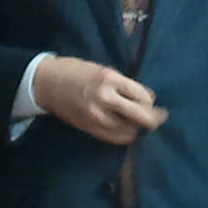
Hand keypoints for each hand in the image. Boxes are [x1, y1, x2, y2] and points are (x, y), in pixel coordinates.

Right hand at [32, 56, 165, 145]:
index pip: (143, 96)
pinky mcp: (89, 128)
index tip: (152, 102)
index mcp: (110, 79)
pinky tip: (126, 130)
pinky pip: (115, 138)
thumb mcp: (102, 69)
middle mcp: (105, 99)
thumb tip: (145, 100)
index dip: (151, 101)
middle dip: (154, 119)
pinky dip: (124, 135)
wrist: (46, 83)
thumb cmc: (76, 71)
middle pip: (141, 116)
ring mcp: (97, 116)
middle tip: (160, 117)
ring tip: (139, 123)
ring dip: (138, 128)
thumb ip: (122, 84)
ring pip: (129, 130)